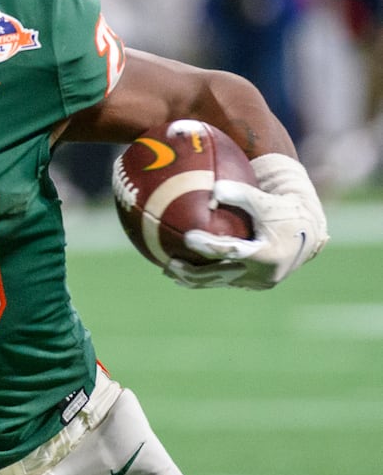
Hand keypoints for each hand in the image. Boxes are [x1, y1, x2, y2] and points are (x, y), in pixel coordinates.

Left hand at [175, 154, 327, 289]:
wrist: (307, 231)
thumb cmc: (283, 210)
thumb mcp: (266, 200)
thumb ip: (240, 193)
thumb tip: (213, 189)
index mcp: (270, 254)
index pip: (233, 252)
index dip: (209, 246)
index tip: (187, 237)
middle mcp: (264, 274)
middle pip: (221, 275)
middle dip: (193, 272)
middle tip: (168, 263)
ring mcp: (259, 282)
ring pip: (220, 282)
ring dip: (193, 278)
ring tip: (168, 270)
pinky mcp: (254, 284)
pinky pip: (224, 281)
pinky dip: (204, 277)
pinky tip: (182, 272)